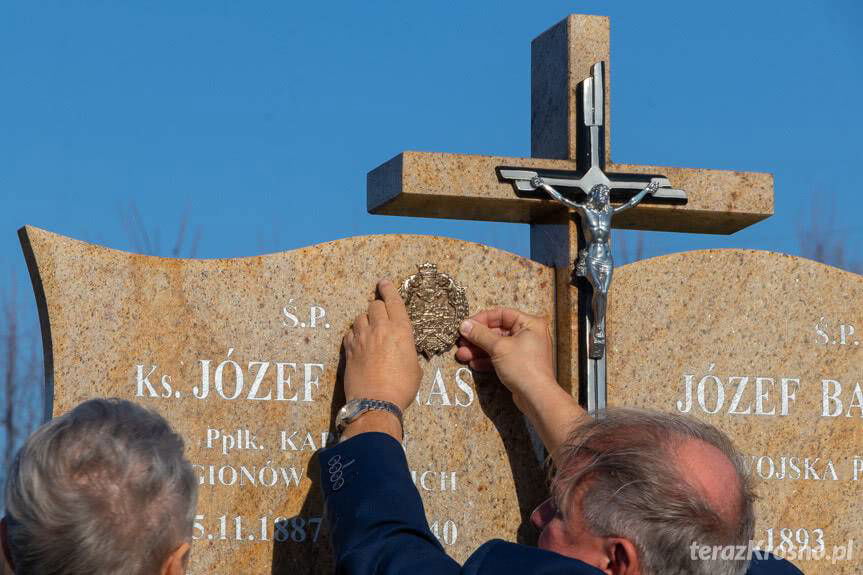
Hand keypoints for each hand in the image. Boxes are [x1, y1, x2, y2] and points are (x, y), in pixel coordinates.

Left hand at [343, 279, 420, 412]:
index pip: (393, 300)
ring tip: (370, 331)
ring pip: (360, 317)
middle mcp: (380, 329)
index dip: (389, 288)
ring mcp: (362, 338)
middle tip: (381, 315)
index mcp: (401, 330)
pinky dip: (355, 335)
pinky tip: (359, 343)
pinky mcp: (349, 349)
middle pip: (374, 305)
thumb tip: (404, 351)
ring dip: (365, 321)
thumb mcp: (415, 367)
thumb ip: (408, 351)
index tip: (384, 282)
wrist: (375, 403)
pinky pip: (350, 333)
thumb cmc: (401, 387)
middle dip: (378, 307)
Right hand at [455, 308, 556, 409]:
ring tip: (462, 355)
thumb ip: (480, 335)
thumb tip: (464, 325)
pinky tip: (474, 364)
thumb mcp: (499, 347)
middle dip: (477, 338)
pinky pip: (499, 357)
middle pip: (497, 331)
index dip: (482, 319)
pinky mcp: (518, 365)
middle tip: (461, 342)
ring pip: (496, 346)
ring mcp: (523, 351)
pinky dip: (486, 360)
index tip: (466, 325)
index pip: (501, 314)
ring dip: (478, 350)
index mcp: (529, 324)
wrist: (536, 396)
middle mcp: (528, 335)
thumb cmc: (523, 367)